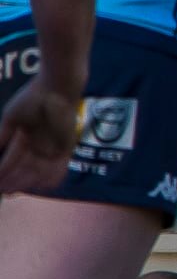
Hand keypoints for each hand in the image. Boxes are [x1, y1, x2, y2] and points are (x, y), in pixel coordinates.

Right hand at [0, 75, 79, 192]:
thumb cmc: (32, 100)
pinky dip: (49, 178)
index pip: (15, 163)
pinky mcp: (67, 148)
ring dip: (23, 182)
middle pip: (25, 170)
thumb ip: (2, 137)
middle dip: (12, 181)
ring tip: (9, 189)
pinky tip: (36, 185)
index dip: (5, 174)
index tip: (0, 186)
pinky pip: (59, 169)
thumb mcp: (11, 120)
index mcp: (27, 141)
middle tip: (2, 191)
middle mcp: (40, 148)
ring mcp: (53, 148)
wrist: (56, 88)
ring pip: (37, 172)